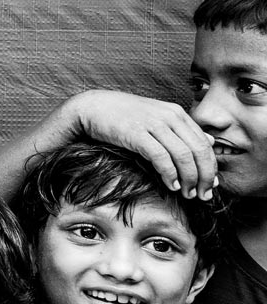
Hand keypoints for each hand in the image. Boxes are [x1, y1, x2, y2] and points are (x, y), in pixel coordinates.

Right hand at [58, 90, 216, 198]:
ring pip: (183, 156)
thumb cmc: (123, 116)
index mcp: (177, 113)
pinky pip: (161, 157)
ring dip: (189, 179)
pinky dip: (169, 174)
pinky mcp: (137, 133)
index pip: (205, 144)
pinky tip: (171, 185)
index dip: (211, 167)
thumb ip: (183, 130)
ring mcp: (153, 124)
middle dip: (204, 177)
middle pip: (199, 151)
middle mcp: (169, 116)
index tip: (209, 185)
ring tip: (187, 194)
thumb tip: (210, 142)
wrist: (91, 107)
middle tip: (202, 195)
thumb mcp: (157, 118)